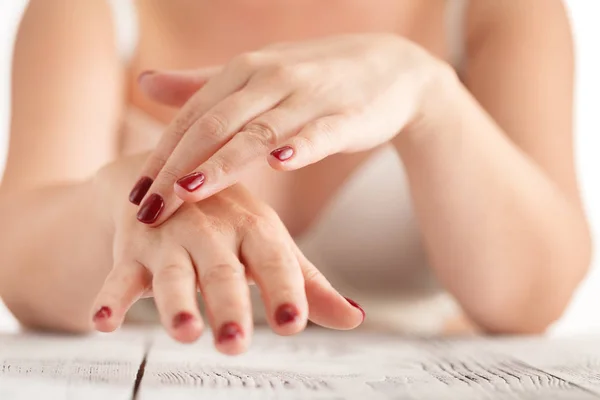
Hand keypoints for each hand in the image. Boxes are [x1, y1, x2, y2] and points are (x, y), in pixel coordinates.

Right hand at [91, 156, 363, 353]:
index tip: (293, 322)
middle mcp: (213, 231)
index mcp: (254, 228)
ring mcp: (171, 239)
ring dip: (176, 303)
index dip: (284, 289)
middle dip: (229, 305)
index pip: (274, 260)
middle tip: (235, 341)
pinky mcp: (134, 251)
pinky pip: (120, 275)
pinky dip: (111, 295)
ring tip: (186, 331)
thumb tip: (356, 317)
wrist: (173, 181)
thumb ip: (308, 284)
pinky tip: (104, 320)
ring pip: (172, 275)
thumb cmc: (232, 225)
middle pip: (222, 272)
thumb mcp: (271, 247)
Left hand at [129, 34, 450, 225]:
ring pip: (258, 131)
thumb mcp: (255, 74)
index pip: (191, 117)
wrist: (392, 67)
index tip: (135, 196)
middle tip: (148, 211)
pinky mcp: (347, 114)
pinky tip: (279, 163)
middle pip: (214, 126)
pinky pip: (319, 131)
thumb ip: (201, 84)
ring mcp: (308, 95)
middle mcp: (270, 79)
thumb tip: (145, 83)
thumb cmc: (315, 76)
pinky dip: (299, 146)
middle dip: (176, 169)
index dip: (160, 155)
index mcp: (242, 71)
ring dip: (223, 161)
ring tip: (190, 190)